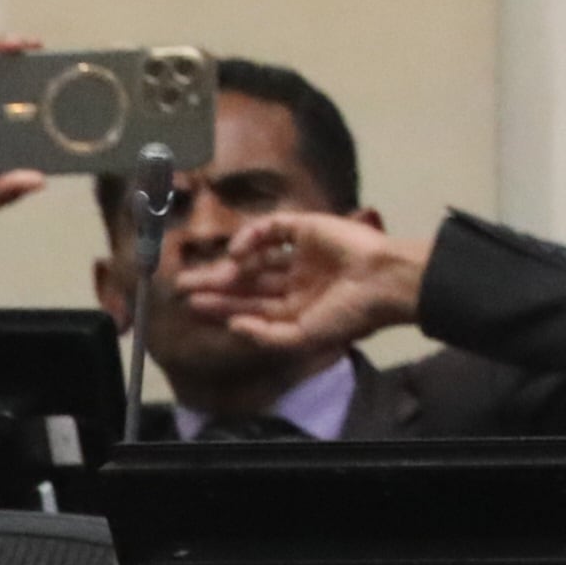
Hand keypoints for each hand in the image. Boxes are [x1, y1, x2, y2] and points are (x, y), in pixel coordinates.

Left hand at [179, 212, 428, 352]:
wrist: (384, 281)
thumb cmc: (349, 314)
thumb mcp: (304, 337)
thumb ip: (267, 335)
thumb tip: (233, 325)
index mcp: (301, 305)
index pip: (253, 305)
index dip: (223, 306)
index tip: (193, 306)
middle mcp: (298, 278)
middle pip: (248, 281)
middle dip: (216, 285)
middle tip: (182, 286)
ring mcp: (301, 252)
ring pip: (255, 255)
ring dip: (228, 265)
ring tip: (203, 276)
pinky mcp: (306, 227)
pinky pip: (270, 228)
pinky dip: (250, 237)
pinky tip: (237, 253)